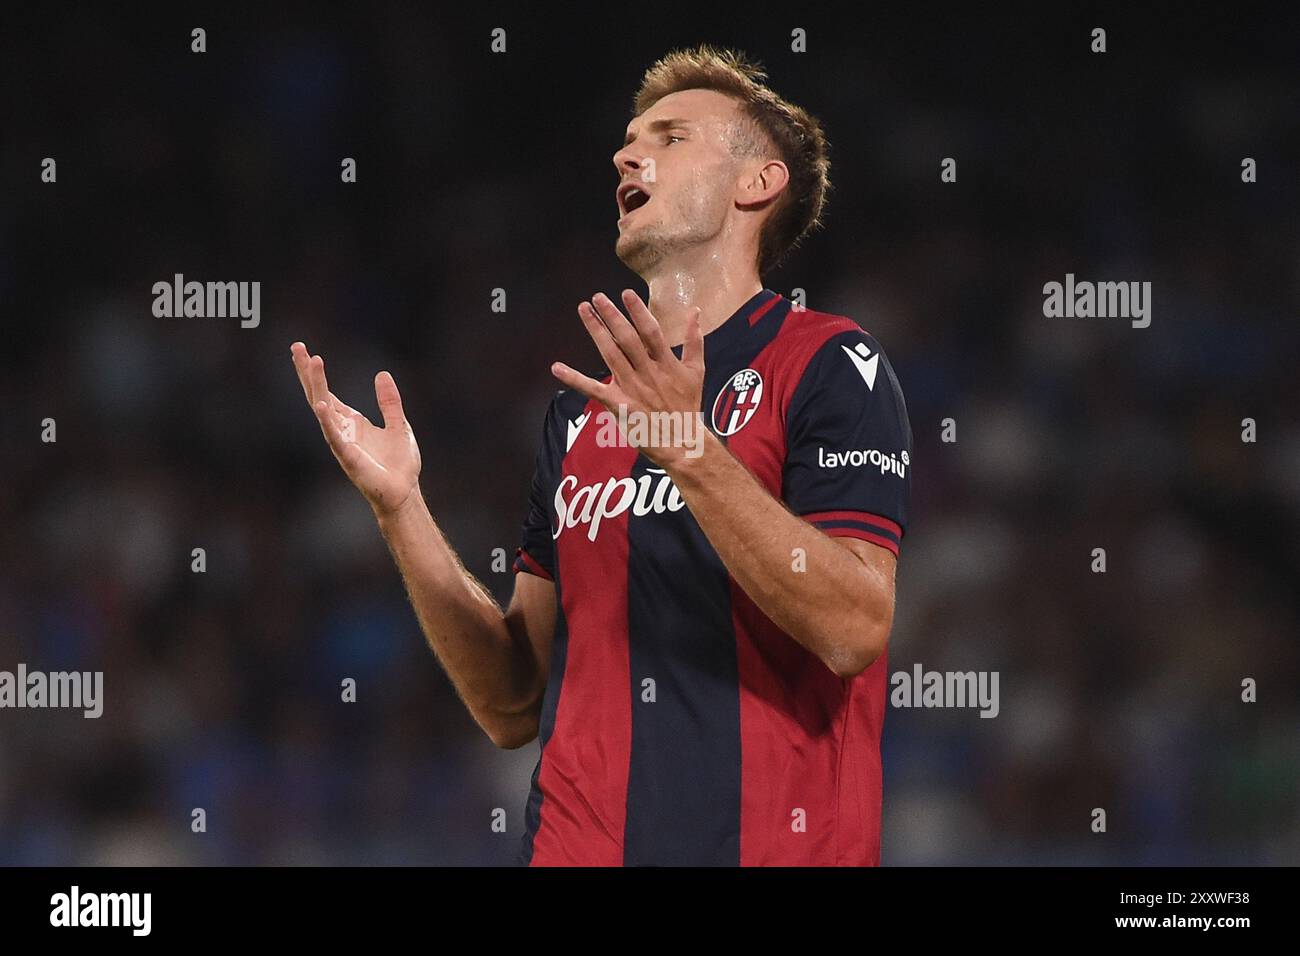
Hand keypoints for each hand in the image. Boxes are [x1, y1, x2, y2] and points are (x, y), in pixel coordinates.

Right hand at [290, 342, 421, 516]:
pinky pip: (335, 437)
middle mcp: (341, 429)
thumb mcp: (399, 425)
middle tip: (297, 346)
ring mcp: (342, 442)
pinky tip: (322, 405)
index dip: (315, 373)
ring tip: (312, 361)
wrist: (404, 492)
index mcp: (352, 422)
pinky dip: (328, 421)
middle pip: (318, 395)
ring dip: (317, 385)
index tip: (304, 350)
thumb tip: (382, 374)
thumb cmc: (399, 464)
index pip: (327, 392)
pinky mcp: (349, 457)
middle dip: (307, 372)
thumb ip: (389, 402)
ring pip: (324, 409)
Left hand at [551, 290, 706, 467]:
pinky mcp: (617, 405)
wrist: (682, 442)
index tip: (626, 294)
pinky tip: (556, 367)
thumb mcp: (697, 371)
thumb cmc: (688, 406)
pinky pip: (592, 390)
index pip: (650, 331)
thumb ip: (694, 340)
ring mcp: (631, 388)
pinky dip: (574, 379)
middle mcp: (647, 372)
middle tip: (597, 297)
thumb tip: (696, 311)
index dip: (638, 311)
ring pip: (610, 354)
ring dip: (596, 331)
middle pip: (627, 339)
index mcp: (666, 363)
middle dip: (611, 316)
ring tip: (584, 310)